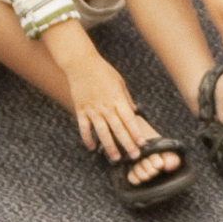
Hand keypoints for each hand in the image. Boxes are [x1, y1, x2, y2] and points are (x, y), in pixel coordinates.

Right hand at [59, 51, 158, 167]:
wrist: (81, 63)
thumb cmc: (102, 71)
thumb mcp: (119, 82)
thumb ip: (126, 98)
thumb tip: (134, 111)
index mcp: (117, 99)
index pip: (129, 119)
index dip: (136, 132)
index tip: (142, 143)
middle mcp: (105, 106)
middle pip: (118, 129)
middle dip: (127, 144)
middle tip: (134, 156)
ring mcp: (92, 109)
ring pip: (102, 132)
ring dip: (109, 146)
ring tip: (115, 158)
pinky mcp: (81, 110)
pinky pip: (84, 128)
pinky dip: (87, 138)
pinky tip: (92, 147)